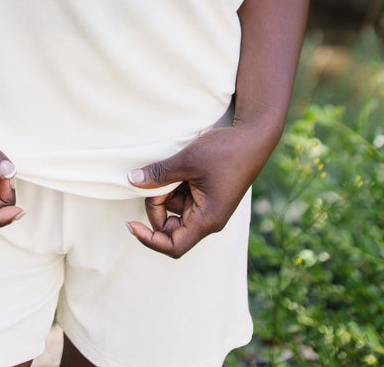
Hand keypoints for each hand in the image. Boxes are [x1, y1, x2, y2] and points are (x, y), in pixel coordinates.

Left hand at [126, 123, 274, 257]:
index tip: (130, 224)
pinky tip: (181, 165)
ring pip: (175, 208)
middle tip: (156, 178)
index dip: (149, 239)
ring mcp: (208, 206)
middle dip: (157, 204)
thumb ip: (159, 174)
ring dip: (166, 189)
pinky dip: (175, 183)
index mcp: (206, 219)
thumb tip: (132, 180)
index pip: (173, 246)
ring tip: (176, 166)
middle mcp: (207, 218)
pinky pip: (183, 196)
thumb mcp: (186, 161)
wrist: (252, 137)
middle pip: (170, 226)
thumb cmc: (224, 152)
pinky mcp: (207, 194)